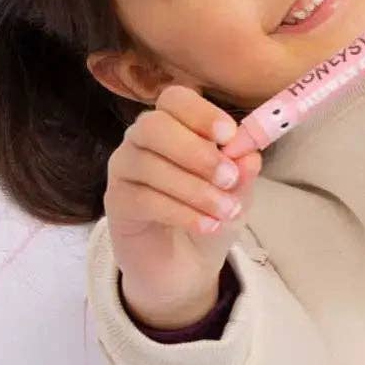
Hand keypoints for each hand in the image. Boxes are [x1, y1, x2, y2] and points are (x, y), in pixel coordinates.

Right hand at [105, 85, 263, 331]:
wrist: (184, 265)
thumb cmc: (208, 213)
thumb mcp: (236, 193)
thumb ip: (242, 173)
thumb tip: (249, 155)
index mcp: (173, 124)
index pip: (175, 99)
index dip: (200, 113)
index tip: (230, 136)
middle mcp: (141, 139)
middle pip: (154, 126)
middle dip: (195, 151)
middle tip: (228, 177)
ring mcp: (124, 169)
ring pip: (149, 165)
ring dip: (194, 189)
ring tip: (225, 211)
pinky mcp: (115, 202)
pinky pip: (143, 199)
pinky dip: (180, 212)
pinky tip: (206, 225)